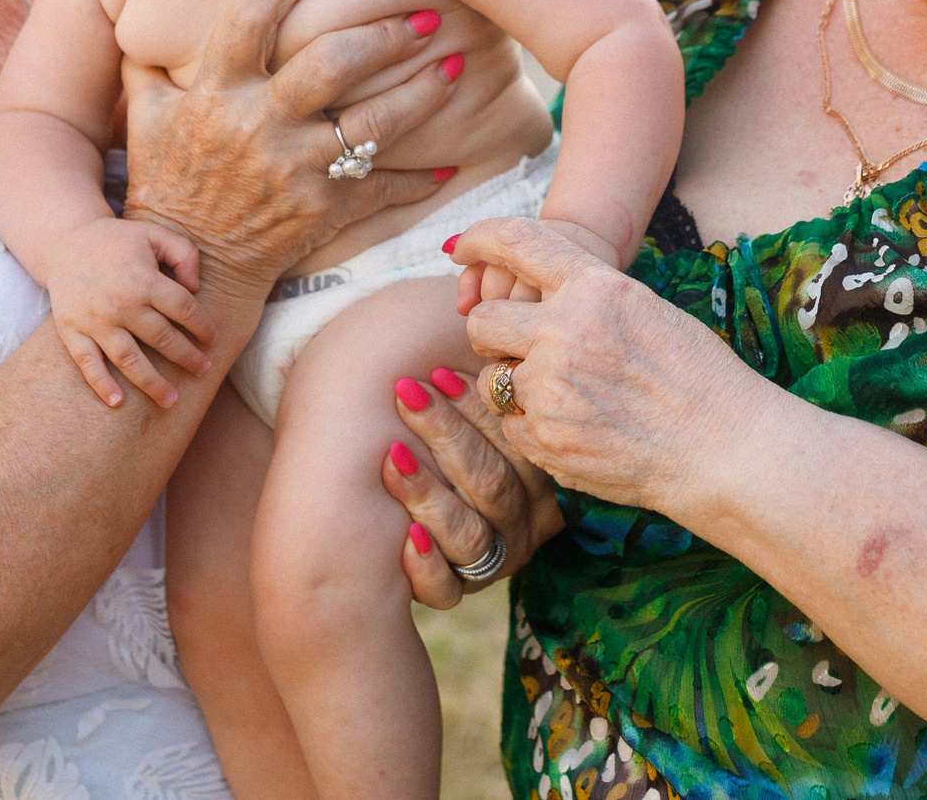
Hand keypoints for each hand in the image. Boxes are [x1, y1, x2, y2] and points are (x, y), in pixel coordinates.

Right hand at [42, 218, 214, 409]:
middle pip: (162, 339)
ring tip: (172, 400)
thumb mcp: (154, 233)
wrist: (64, 243)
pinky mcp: (72, 331)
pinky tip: (118, 402)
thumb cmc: (118, 241)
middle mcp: (121, 304)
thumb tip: (195, 288)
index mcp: (144, 279)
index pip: (184, 309)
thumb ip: (184, 254)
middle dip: (187, 358)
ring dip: (152, 383)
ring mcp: (95, 321)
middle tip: (203, 371)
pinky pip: (88, 363)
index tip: (212, 340)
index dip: (202, 327)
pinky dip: (101, 384)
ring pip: (129, 359)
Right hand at [121, 0, 461, 296]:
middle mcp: (257, 126)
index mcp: (215, 93)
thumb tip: (140, 17)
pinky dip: (417, 179)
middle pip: (330, 65)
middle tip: (423, 15)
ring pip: (371, 125)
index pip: (251, 18)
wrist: (187, 265)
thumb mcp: (146, 120)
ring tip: (456, 67)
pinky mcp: (320, 211)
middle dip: (383, 35)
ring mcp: (293, 170)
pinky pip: (380, 190)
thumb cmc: (166, 185)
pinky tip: (448, 163)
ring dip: (420, 95)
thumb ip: (147, 65)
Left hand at [381, 365, 564, 609]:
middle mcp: (518, 525)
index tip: (436, 374)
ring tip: (392, 457)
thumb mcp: (473, 419)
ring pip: (470, 536)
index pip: (513, 444)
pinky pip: (446, 591)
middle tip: (405, 394)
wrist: (401, 527)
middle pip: (491, 484)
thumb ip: (485, 387)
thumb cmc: (441, 448)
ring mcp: (490, 563)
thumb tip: (468, 331)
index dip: (475, 407)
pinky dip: (425, 566)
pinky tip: (405, 538)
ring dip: (429, 493)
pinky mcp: (455, 594)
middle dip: (447, 434)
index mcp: (534, 480)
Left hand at [448, 217, 767, 511]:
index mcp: (595, 288)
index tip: (460, 249)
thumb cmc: (698, 376)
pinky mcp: (545, 439)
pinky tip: (579, 429)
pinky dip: (534, 428)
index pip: (515, 243)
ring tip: (567, 397)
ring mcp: (551, 389)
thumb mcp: (644, 309)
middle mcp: (565, 331)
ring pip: (491, 380)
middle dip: (491, 334)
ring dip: (514, 387)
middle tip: (517, 348)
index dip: (478, 240)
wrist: (726, 448)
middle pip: (481, 320)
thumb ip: (585, 295)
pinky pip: (512, 427)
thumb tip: (532, 288)